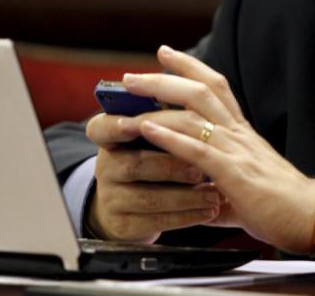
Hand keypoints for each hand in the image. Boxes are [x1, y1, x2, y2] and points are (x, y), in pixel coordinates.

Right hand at [85, 112, 222, 242]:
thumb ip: (162, 117)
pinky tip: (209, 210)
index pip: (101, 128)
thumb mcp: (149, 138)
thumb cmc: (151, 161)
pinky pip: (156, 221)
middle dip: (171, 166)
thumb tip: (191, 90)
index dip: (116, 127)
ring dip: (186, 195)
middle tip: (201, 167)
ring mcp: (111, 198)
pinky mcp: (123, 225)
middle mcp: (104, 166)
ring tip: (213, 193)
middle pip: (134, 163)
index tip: (137, 124)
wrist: (133, 208)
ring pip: (149, 196)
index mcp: (108, 138)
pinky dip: (187, 216)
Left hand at [121, 45, 314, 253]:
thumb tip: (195, 200)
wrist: (313, 217)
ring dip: (156, 107)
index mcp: (240, 133)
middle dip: (162, 79)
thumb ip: (215, 188)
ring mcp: (236, 150)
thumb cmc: (281, 204)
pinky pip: (198, 149)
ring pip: (193, 114)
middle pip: (199, 90)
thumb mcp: (241, 188)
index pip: (215, 87)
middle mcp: (237, 133)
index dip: (189, 67)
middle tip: (131, 77)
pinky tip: (147, 131)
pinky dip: (169, 138)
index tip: (165, 53)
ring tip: (127, 105)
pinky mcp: (234, 173)